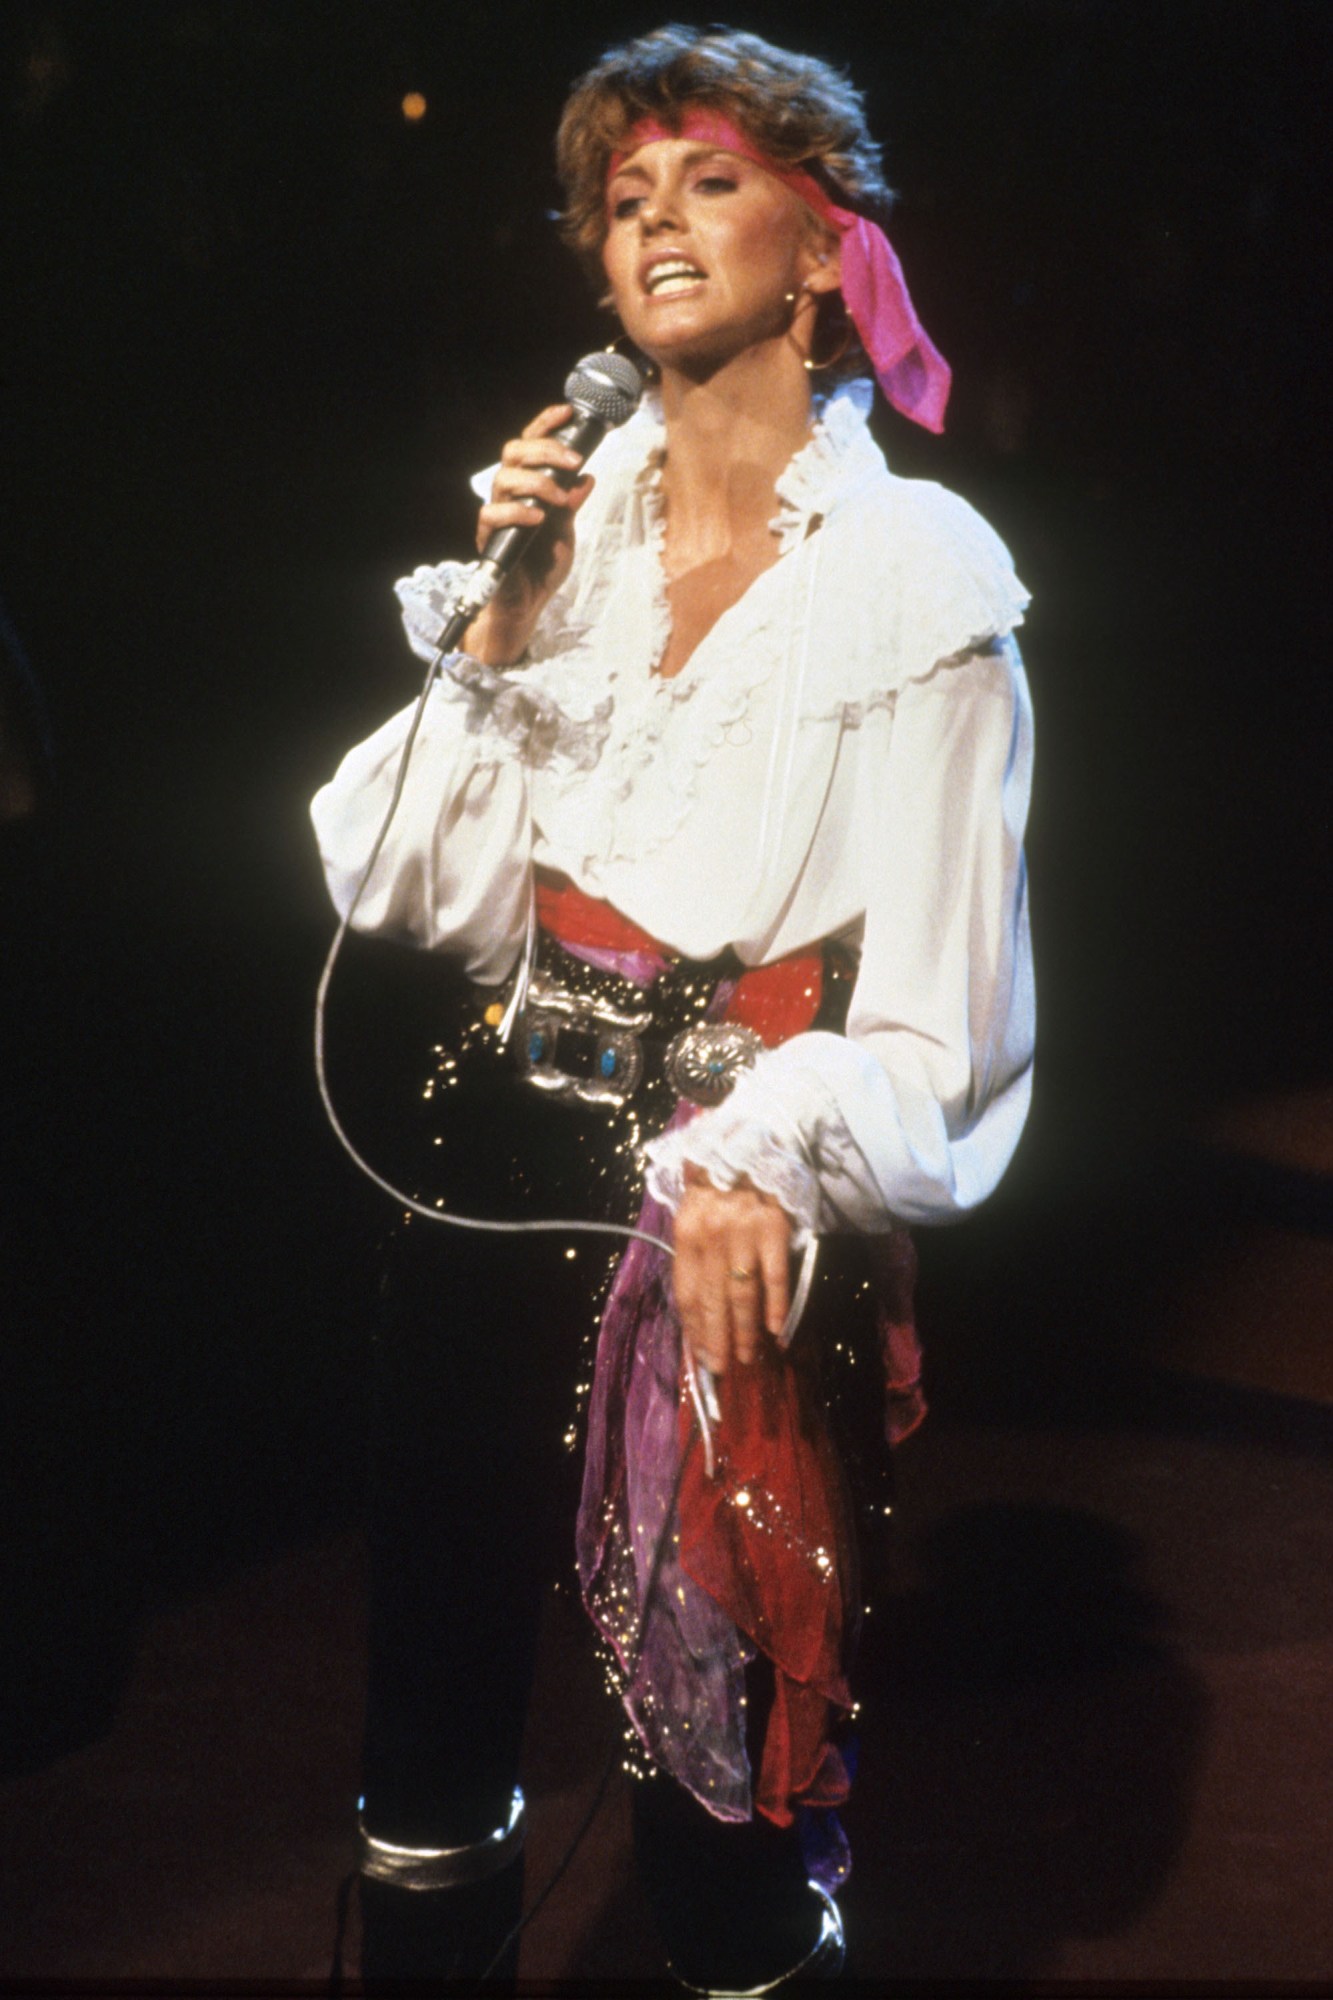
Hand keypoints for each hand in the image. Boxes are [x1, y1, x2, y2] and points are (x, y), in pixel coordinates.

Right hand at [465, 404, 594, 664]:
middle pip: (514, 450)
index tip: (568, 412)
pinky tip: (538, 518)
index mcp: (528, 486)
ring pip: (504, 477)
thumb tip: (588, 477)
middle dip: (545, 449)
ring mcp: (498, 513)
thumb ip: (572, 504)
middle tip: (573, 462)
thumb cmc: (544, 565)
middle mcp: (510, 494)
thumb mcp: (567, 531)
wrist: (530, 604)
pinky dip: (517, 512)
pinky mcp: (489, 537)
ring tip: (559, 498)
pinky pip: (493, 514)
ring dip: (536, 481)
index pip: (531, 444)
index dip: (546, 424)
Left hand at [673, 1167, 792, 1376]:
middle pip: (712, 1299)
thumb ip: (693, 1245)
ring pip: (742, 1293)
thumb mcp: (695, 1204)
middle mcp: (711, 1236)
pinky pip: (774, 1276)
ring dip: (744, 1330)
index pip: (687, 1291)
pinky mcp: (774, 1228)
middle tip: (722, 1368)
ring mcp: (743, 1233)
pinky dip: (775, 1305)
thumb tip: (696, 1298)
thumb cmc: (722, 1173)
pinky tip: (776, 1330)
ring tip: (747, 1357)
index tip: (701, 1354)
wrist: (757, 1135)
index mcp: (686, 1232)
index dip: (694, 1326)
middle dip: (716, 1338)